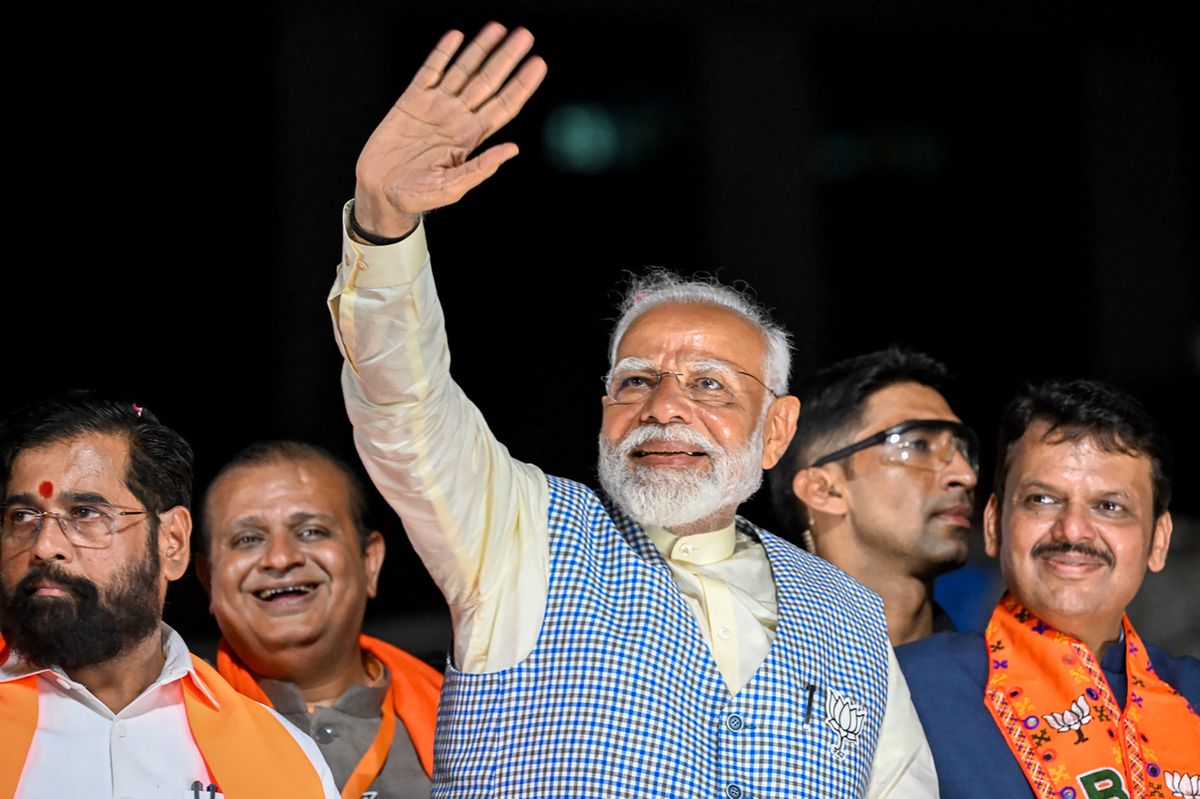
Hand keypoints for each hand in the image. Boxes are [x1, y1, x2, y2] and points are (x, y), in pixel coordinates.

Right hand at [353, 22, 546, 238]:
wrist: (381, 192)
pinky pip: (430, 71)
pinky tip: (456, 37)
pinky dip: (442, 53)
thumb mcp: (452, 187)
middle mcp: (457, 118)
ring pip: (463, 71)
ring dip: (480, 49)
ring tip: (497, 29)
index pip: (503, 106)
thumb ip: (481, 168)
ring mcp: (435, 107)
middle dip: (506, 59)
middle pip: (488, 82)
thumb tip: (512, 150)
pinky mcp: (411, 101)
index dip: (521, 85)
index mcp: (471, 138)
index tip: (538, 65)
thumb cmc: (417, 196)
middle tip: (524, 37)